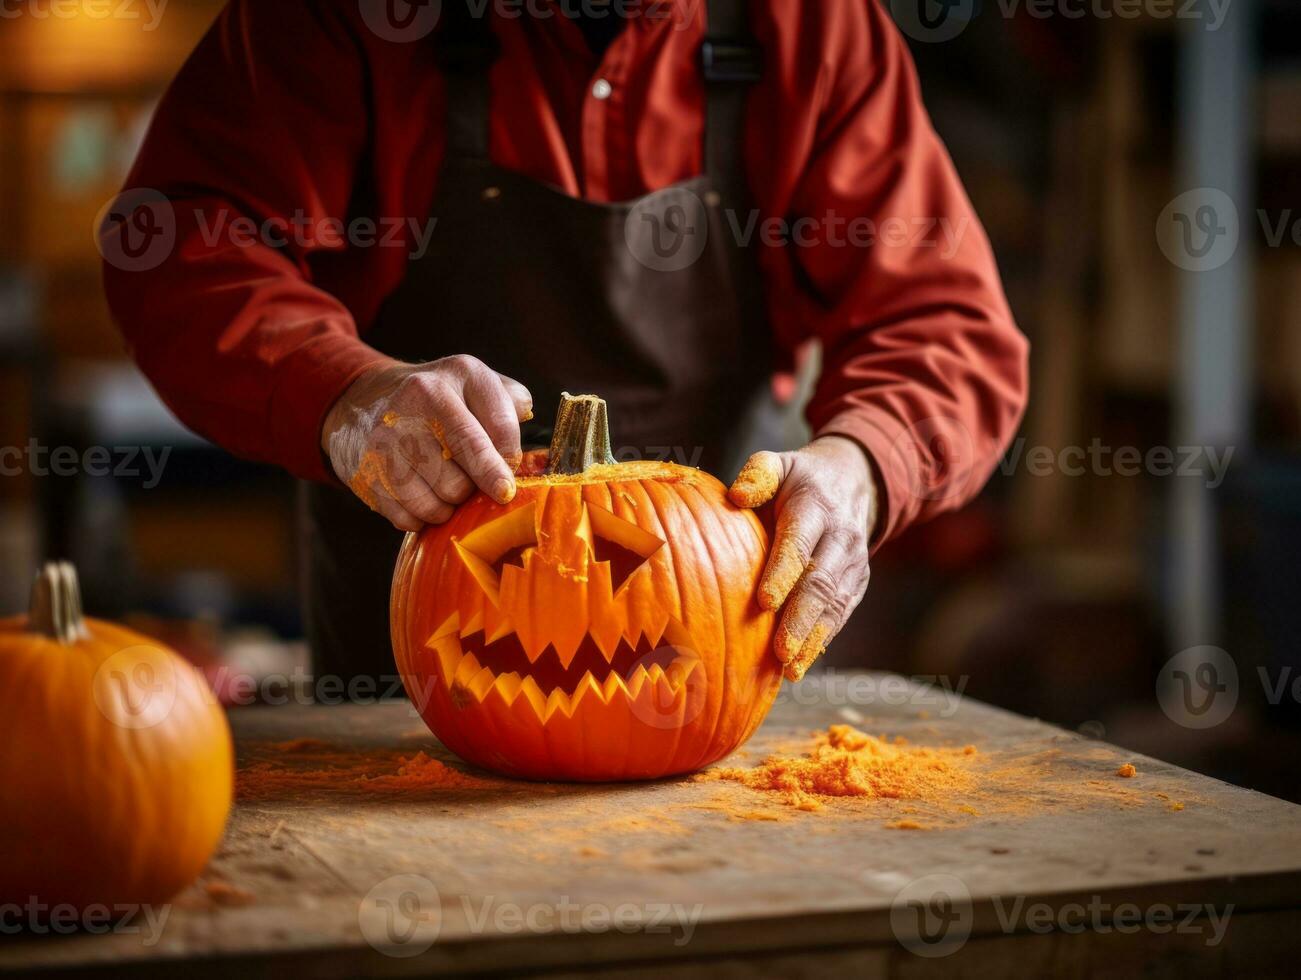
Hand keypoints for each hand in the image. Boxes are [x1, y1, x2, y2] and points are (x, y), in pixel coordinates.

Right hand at [322, 355, 531, 530]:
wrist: (365, 401)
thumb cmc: (440, 402)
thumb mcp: (477, 385)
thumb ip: (511, 402)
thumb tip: (525, 426)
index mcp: (460, 373)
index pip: (500, 430)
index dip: (509, 464)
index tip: (508, 479)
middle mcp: (421, 396)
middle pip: (468, 471)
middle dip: (480, 487)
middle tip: (480, 487)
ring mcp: (388, 433)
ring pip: (440, 499)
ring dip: (452, 506)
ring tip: (449, 490)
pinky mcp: (366, 468)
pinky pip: (410, 515)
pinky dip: (423, 517)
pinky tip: (423, 498)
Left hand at [728, 436, 877, 681]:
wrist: (852, 482)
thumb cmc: (798, 480)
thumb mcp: (778, 463)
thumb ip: (758, 475)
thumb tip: (736, 497)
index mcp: (815, 507)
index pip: (799, 544)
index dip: (783, 573)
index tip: (764, 602)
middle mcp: (840, 537)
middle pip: (821, 582)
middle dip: (800, 619)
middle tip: (780, 651)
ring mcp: (854, 563)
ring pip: (834, 604)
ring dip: (812, 639)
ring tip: (790, 669)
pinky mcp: (857, 583)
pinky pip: (841, 614)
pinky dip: (822, 641)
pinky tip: (800, 665)